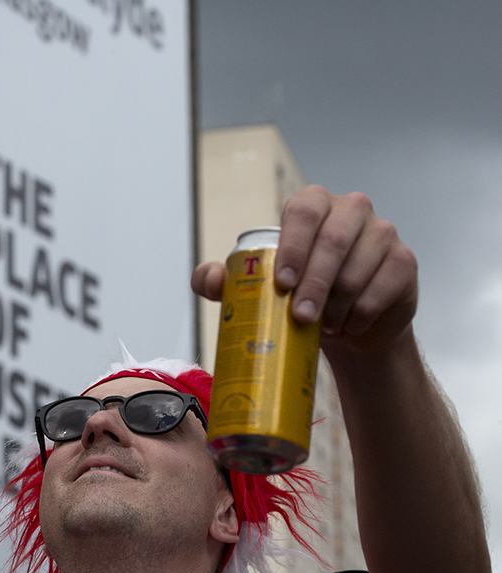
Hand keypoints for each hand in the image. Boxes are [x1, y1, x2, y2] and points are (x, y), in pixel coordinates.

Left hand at [191, 185, 418, 356]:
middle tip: (300, 318)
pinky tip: (348, 324)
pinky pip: (381, 290)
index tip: (282, 283)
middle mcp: (351, 210)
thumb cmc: (300, 297)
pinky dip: (360, 315)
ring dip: (336, 306)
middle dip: (314, 284)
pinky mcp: (404, 262)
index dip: (293, 246)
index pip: (303, 212)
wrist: (347, 326)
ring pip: (357, 269)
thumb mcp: (260, 290)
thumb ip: (227, 281)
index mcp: (313, 206)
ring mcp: (382, 233)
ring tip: (322, 326)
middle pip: (333, 240)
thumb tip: (208, 279)